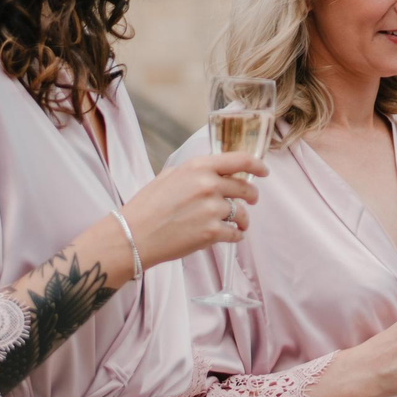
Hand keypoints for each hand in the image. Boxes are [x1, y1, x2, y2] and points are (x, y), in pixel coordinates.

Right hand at [122, 152, 267, 268]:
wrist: (132, 236)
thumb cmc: (147, 207)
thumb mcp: (170, 176)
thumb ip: (196, 172)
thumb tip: (218, 172)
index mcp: (198, 167)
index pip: (239, 160)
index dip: (257, 165)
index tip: (264, 171)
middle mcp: (208, 184)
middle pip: (245, 188)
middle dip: (251, 197)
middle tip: (250, 202)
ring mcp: (212, 208)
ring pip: (241, 213)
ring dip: (242, 219)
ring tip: (237, 224)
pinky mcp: (212, 231)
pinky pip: (236, 233)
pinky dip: (235, 236)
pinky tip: (230, 236)